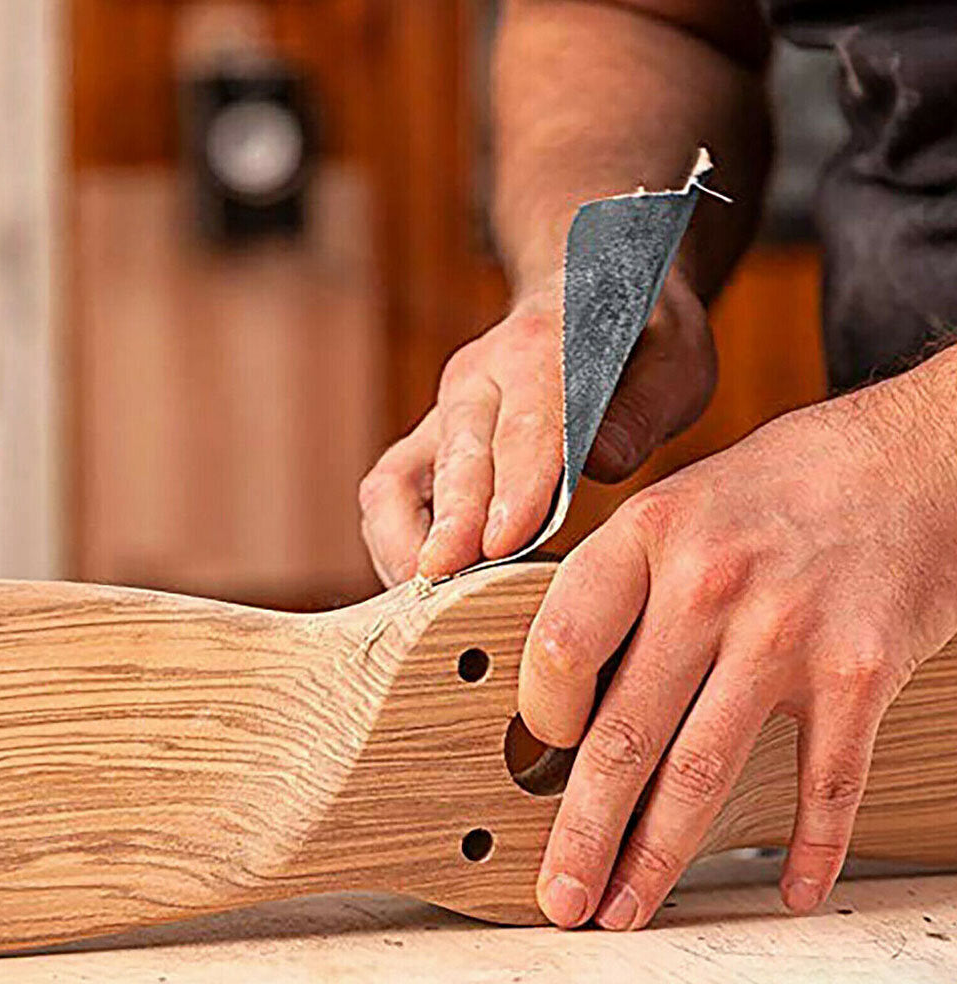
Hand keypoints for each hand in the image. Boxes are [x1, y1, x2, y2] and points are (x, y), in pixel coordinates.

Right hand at [359, 270, 715, 584]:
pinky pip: (388, 499)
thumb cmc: (637, 343)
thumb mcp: (673, 362)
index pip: (526, 424)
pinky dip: (396, 546)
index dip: (514, 486)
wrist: (586, 301)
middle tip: (451, 583)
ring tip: (433, 603)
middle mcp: (477, 379)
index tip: (503, 540)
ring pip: (395, 482)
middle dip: (450, 526)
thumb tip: (603, 461)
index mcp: (542, 349)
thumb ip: (642, 409)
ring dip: (407, 544)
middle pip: (454, 458)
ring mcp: (443, 415)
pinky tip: (427, 589)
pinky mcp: (425, 446)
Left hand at [522, 373, 956, 929]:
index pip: (560, 644)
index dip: (539, 715)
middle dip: (582, 831)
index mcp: (648, 536)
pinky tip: (788, 888)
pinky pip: (824, 783)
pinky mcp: (860, 672)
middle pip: (624, 732)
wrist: (908, 457)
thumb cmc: (781, 482)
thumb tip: (571, 683)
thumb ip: (623, 585)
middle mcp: (709, 586)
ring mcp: (786, 633)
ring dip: (657, 857)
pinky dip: (808, 847)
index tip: (540, 752)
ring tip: (626, 906)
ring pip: (702, 773)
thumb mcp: (678, 503)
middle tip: (559, 895)